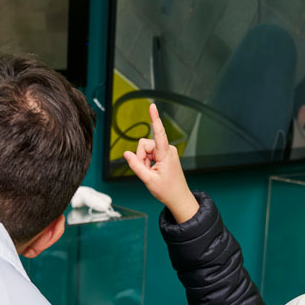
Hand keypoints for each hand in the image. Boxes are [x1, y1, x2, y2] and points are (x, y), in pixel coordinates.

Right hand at [121, 103, 198, 222]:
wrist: (178, 197)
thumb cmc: (167, 190)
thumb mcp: (148, 180)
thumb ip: (135, 165)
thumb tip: (126, 154)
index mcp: (166, 154)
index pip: (159, 133)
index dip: (154, 119)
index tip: (152, 106)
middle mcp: (168, 149)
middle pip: (144, 145)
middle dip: (141, 157)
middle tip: (147, 171)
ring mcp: (167, 151)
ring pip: (146, 150)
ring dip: (145, 161)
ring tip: (152, 173)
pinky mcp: (165, 154)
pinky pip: (150, 153)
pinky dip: (148, 162)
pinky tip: (154, 171)